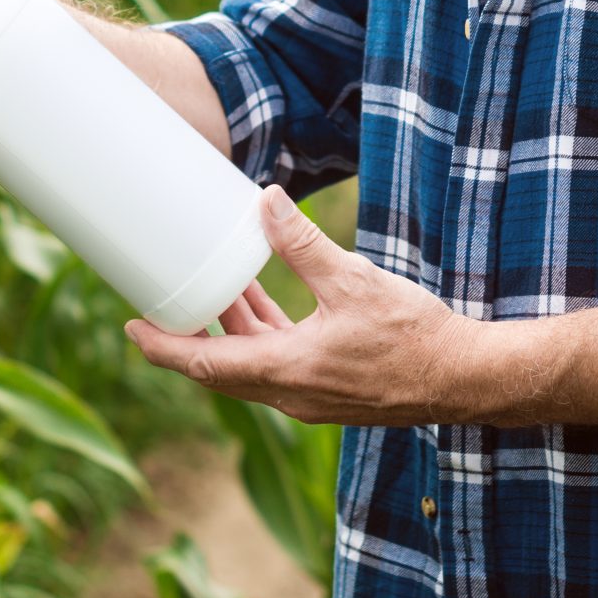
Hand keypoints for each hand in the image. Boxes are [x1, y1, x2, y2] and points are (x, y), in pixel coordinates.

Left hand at [125, 185, 479, 425]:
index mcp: (286, 371)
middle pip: (221, 367)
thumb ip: (305, 244)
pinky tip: (264, 302)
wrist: (465, 378)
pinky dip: (263, 335)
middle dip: (188, 336)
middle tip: (158, 304)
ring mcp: (311, 396)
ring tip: (211, 288)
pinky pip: (280, 364)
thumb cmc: (414, 334)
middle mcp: (291, 393)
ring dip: (230, 330)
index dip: (164, 347)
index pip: (206, 364)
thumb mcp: (354, 279)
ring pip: (252, 364)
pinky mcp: (330, 389)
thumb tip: (267, 200)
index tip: (132, 329)